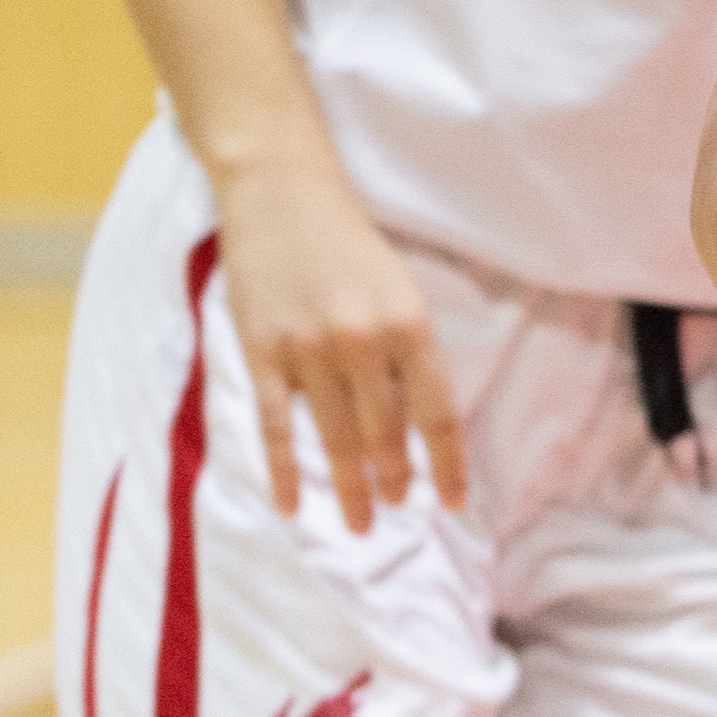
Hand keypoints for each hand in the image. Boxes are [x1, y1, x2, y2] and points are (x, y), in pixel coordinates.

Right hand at [212, 158, 468, 534]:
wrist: (283, 194)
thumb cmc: (350, 241)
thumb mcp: (401, 287)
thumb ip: (409, 347)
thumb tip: (421, 415)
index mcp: (408, 325)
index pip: (437, 412)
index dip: (447, 463)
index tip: (453, 502)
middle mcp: (362, 343)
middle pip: (385, 433)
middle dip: (394, 480)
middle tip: (399, 511)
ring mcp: (308, 352)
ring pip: (335, 438)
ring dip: (348, 486)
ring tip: (360, 522)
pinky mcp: (262, 353)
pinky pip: (276, 427)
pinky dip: (283, 472)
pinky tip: (292, 507)